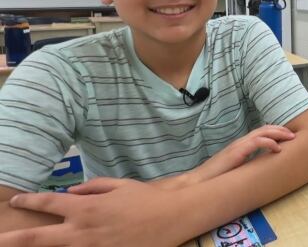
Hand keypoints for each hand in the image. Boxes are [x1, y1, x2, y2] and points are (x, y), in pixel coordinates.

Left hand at [0, 178, 183, 246]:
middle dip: (11, 240)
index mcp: (85, 207)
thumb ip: (91, 187)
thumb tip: (70, 192)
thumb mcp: (118, 185)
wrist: (174, 217)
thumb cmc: (146, 198)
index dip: (29, 201)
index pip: (47, 203)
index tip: (17, 200)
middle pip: (36, 238)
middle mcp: (82, 230)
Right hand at [189, 124, 295, 183]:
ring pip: (262, 132)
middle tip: (293, 134)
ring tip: (290, 138)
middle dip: (280, 129)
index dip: (275, 131)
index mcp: (241, 145)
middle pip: (264, 129)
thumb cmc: (218, 177)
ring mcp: (238, 146)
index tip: (287, 135)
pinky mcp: (236, 152)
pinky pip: (256, 142)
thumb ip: (248, 163)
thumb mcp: (237, 168)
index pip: (261, 132)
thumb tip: (262, 167)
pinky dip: (269, 143)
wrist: (200, 181)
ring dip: (278, 133)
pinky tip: (278, 147)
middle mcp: (240, 142)